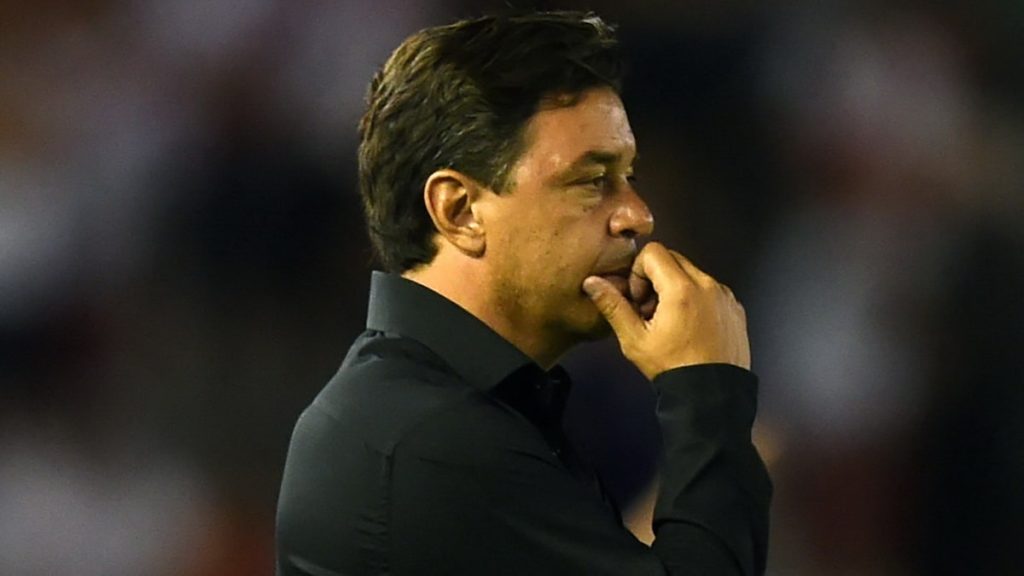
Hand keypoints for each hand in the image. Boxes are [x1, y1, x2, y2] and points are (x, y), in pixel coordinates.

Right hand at [582, 242, 749, 378]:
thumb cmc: (674, 369)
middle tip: (650, 311)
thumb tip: (593, 283)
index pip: (653, 252)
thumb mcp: (634, 339)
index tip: (639, 299)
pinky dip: (697, 300)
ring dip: (676, 289)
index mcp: (682, 289)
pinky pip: (711, 290)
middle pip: (673, 259)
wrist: (712, 396)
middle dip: (656, 278)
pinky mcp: (735, 308)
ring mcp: (725, 296)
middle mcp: (708, 286)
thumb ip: (613, 305)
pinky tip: (690, 329)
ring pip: (693, 274)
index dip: (638, 272)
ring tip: (671, 323)